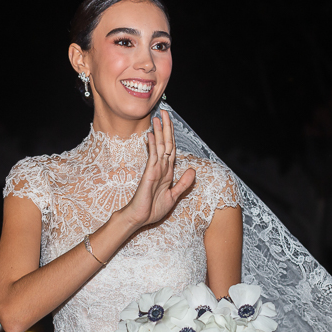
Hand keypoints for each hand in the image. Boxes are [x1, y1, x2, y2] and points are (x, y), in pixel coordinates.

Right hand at [120, 110, 195, 228]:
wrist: (139, 219)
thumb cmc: (152, 209)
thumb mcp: (173, 196)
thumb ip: (183, 184)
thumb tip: (192, 170)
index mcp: (167, 172)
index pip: (171, 150)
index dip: (172, 136)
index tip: (171, 123)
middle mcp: (161, 168)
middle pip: (165, 144)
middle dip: (166, 128)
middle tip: (164, 112)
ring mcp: (154, 170)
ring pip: (159, 148)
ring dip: (159, 132)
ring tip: (157, 118)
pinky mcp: (148, 175)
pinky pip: (152, 158)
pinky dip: (153, 146)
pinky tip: (151, 135)